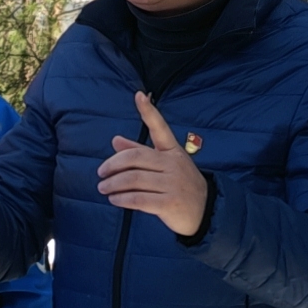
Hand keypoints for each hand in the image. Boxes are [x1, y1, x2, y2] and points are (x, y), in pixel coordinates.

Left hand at [96, 91, 208, 239]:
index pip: (160, 128)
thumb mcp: (166, 165)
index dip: (149, 111)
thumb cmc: (181, 186)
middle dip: (113, 164)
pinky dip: (122, 199)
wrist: (206, 212)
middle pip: (135, 158)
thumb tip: (115, 140)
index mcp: (172, 151)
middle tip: (101, 173)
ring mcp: (172, 184)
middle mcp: (173, 164)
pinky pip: (139, 199)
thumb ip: (140, 152)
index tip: (139, 95)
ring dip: (114, 184)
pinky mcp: (169, 204)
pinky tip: (114, 200)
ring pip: (134, 179)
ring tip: (103, 188)